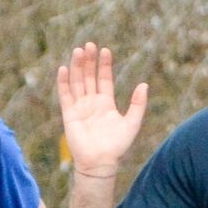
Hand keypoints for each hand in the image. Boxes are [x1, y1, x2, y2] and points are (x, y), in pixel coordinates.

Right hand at [56, 43, 147, 178]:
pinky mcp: (69, 113)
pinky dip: (63, 82)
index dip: (104, 65)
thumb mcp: (132, 122)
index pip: (104, 78)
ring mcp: (80, 107)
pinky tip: (64, 68)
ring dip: (76, 67)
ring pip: (77, 82)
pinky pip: (65, 94)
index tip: (105, 50)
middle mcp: (92, 102)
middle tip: (89, 45)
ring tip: (78, 51)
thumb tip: (144, 84)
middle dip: (89, 61)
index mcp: (106, 103)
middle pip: (89, 76)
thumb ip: (138, 104)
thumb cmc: (117, 145)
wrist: (100, 161)